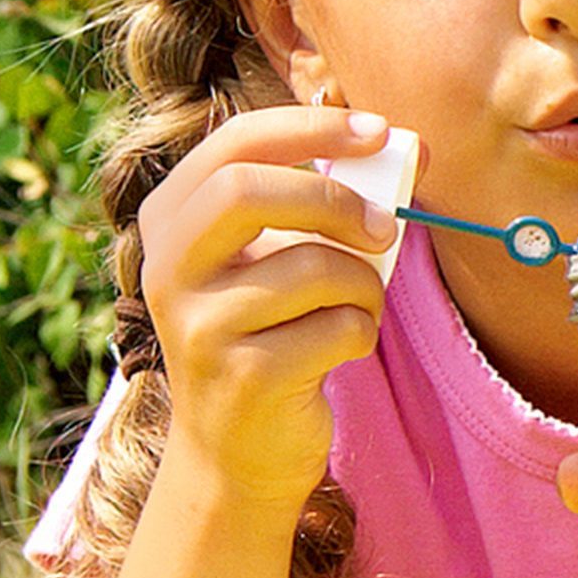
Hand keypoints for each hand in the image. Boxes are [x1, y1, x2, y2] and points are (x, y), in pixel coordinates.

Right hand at [136, 104, 403, 504]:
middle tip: (385, 228)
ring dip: (364, 285)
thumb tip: (409, 148)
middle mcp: (168, 268)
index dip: (311, 129)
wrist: (237, 448)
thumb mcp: (279, 259)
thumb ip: (325, 203)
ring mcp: (198, 324)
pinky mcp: (243, 375)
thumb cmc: (272, 332)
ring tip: (353, 309)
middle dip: (336, 200)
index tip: (378, 131)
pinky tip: (337, 353)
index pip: (233, 146)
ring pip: (313, 266)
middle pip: (248, 191)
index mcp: (172, 223)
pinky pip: (340, 328)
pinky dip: (362, 334)